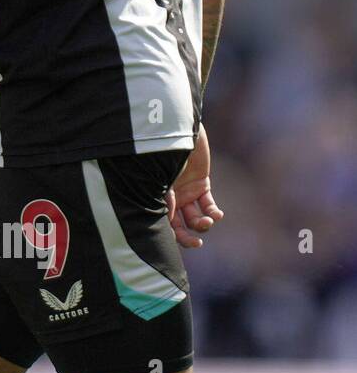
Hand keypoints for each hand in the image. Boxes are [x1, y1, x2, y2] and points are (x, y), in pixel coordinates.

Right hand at [167, 124, 223, 248]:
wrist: (176, 129)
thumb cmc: (161, 152)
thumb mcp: (157, 179)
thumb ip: (161, 202)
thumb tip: (167, 227)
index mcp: (153, 198)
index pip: (161, 224)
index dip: (169, 237)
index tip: (180, 242)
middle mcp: (169, 198)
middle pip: (178, 226)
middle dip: (187, 237)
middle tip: (197, 243)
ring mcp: (185, 191)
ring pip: (195, 218)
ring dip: (202, 224)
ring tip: (208, 222)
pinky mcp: (201, 183)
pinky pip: (208, 204)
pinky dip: (214, 213)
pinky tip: (218, 215)